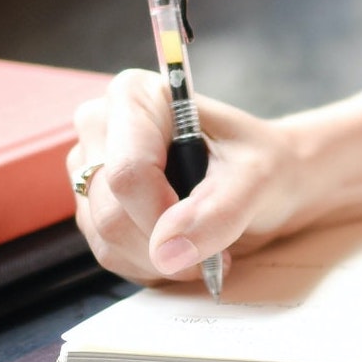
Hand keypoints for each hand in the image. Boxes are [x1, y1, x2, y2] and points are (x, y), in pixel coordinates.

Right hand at [68, 70, 303, 285]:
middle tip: (214, 245)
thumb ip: (218, 211)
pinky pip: (110, 255)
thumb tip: (167, 249)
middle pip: (111, 212)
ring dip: (161, 260)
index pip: (127, 172)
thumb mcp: (258, 178)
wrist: (269, 182)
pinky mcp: (93, 206)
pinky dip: (151, 264)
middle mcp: (102, 126)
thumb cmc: (264, 164)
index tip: (205, 227)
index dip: (162, 214)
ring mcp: (91, 169)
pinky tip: (181, 247)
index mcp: (136, 96)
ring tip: (203, 243)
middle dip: (166, 244)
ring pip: (107, 240)